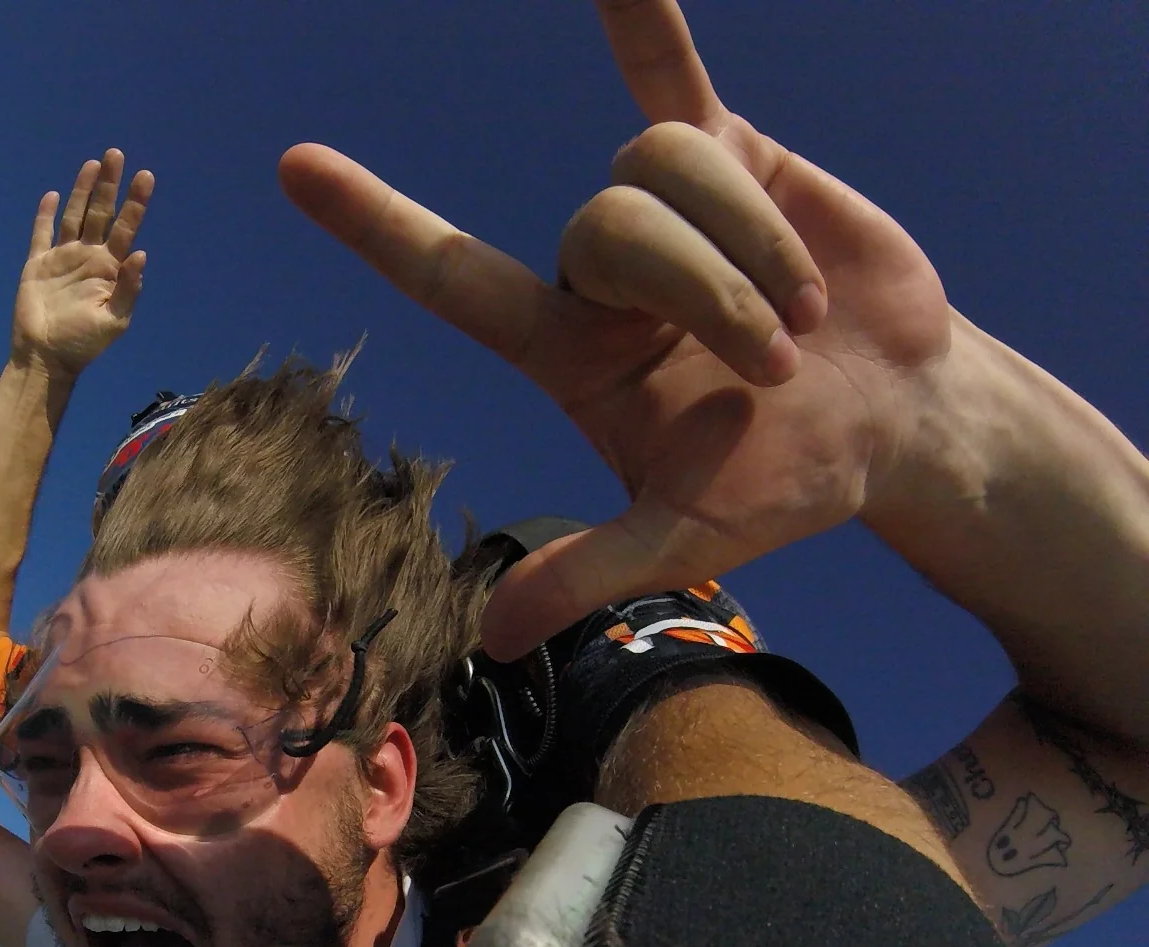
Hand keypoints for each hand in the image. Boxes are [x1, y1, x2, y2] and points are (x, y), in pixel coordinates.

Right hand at [11, 149, 154, 375]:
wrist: (45, 358)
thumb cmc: (83, 344)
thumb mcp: (114, 321)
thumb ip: (128, 288)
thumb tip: (140, 253)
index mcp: (110, 269)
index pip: (126, 228)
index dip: (136, 203)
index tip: (145, 176)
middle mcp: (88, 257)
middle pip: (101, 212)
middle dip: (110, 185)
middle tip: (117, 154)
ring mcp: (62, 258)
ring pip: (75, 215)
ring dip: (83, 190)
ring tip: (94, 163)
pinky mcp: (37, 264)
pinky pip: (41, 234)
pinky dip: (45, 215)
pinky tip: (52, 195)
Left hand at [280, 0, 951, 659]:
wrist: (897, 419)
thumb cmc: (786, 482)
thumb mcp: (690, 538)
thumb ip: (591, 573)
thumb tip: (491, 640)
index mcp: (565, 350)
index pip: (451, 277)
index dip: (377, 223)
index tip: (293, 166)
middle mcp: (595, 272)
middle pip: (608, 227)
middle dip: (704, 290)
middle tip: (772, 368)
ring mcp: (658, 206)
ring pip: (664, 166)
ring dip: (748, 243)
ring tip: (803, 322)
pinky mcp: (730, 156)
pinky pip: (670, 77)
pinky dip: (644, 22)